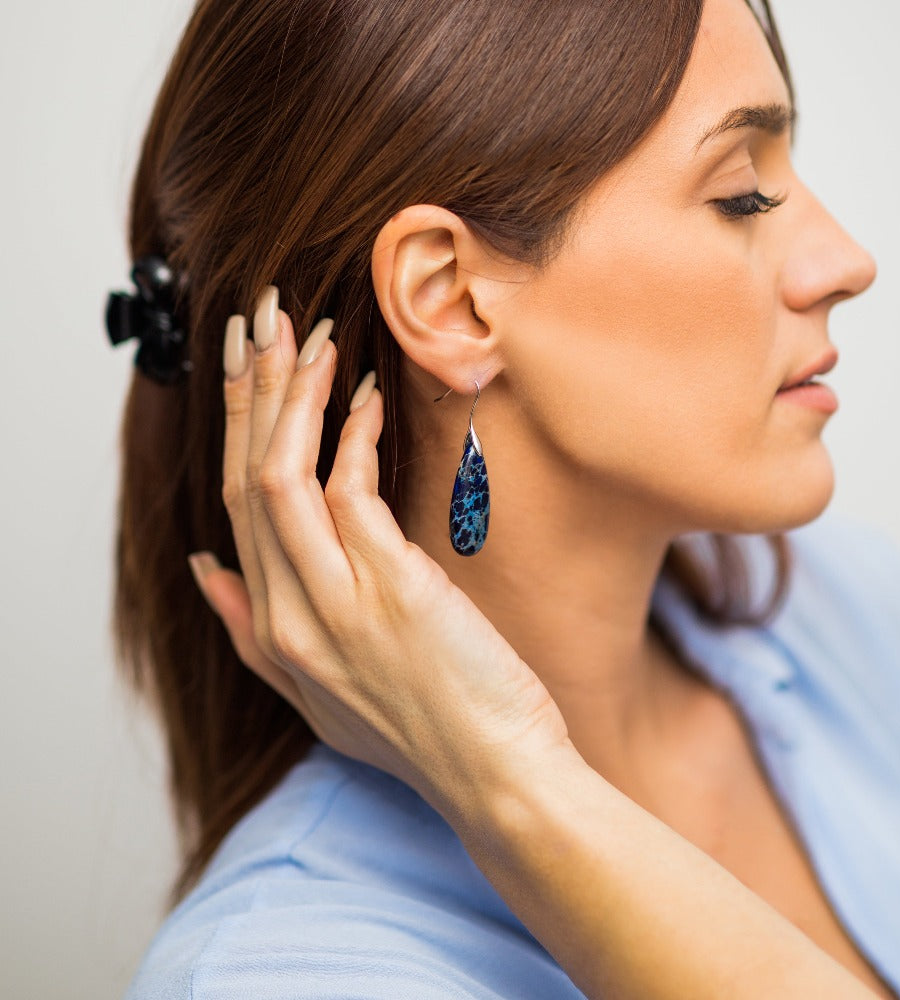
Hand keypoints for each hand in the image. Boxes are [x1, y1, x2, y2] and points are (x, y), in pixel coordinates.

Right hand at [189, 287, 570, 822]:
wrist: (495, 773)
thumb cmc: (425, 727)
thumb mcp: (318, 696)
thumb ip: (254, 632)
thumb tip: (208, 570)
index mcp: (274, 632)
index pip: (233, 511)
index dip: (235, 433)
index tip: (247, 372)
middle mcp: (290, 614)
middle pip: (245, 480)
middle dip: (249, 393)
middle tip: (260, 322)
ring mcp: (334, 600)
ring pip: (280, 474)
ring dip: (291, 395)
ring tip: (308, 335)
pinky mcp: (388, 585)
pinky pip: (350, 487)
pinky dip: (354, 433)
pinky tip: (369, 397)